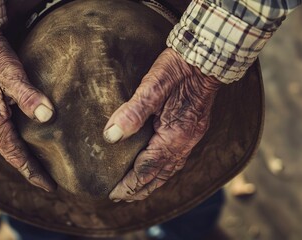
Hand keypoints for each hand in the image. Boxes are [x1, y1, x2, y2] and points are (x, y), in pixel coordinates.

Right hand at [0, 31, 55, 191]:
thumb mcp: (10, 73)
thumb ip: (28, 96)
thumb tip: (48, 116)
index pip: (15, 155)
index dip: (33, 172)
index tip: (49, 187)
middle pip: (12, 154)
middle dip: (30, 168)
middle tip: (50, 181)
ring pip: (8, 144)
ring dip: (24, 156)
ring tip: (42, 166)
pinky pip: (5, 132)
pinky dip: (18, 142)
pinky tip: (29, 140)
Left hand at [104, 48, 221, 201]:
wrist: (206, 58)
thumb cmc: (177, 70)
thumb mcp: (152, 87)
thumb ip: (132, 112)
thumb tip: (110, 136)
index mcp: (173, 136)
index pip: (147, 168)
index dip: (129, 183)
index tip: (113, 193)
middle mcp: (183, 143)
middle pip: (159, 175)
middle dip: (139, 189)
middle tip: (120, 197)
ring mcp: (190, 138)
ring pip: (169, 171)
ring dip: (151, 183)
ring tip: (135, 191)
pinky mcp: (192, 131)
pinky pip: (176, 160)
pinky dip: (163, 171)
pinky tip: (156, 169)